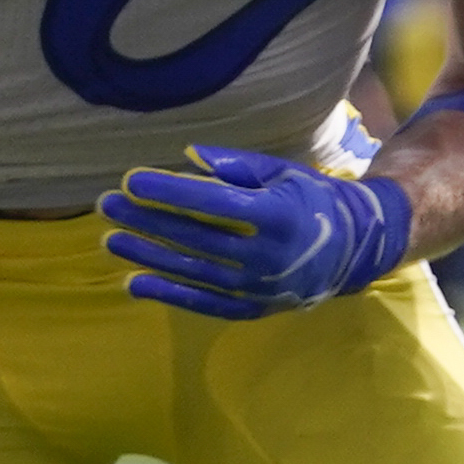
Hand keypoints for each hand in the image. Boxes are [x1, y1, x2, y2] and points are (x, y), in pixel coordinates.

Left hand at [101, 144, 415, 320]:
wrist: (356, 248)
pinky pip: (205, 303)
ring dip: (149, 256)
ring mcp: (261, 286)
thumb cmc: (312, 198)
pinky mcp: (255, 307)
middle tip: (108, 205)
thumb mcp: (283, 173)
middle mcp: (268, 255)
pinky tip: (135, 283)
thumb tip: (188, 156)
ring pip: (194, 272)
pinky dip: (169, 294)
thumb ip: (237, 166)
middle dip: (147, 220)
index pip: (213, 203)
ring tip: (112, 240)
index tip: (132, 180)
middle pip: (196, 238)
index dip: (170, 192)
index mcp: (278, 215)